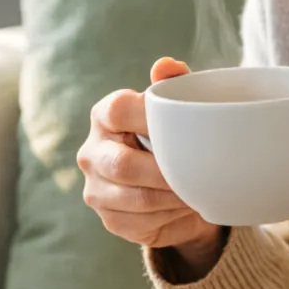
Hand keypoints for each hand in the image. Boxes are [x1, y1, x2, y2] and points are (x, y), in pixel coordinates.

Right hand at [77, 58, 227, 277]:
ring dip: (173, 197)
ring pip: (137, 198)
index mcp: (104, 116)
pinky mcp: (109, 219)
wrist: (171, 186)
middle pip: (123, 165)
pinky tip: (184, 207)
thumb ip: (174, 83)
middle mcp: (91, 152)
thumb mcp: (177, 108)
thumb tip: (166, 65)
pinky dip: (170, 216)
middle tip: (196, 171)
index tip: (182, 127)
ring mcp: (96, 189)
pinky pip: (141, 222)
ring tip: (196, 189)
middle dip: (166, 172)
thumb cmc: (172, 137)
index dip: (149, 118)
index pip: (118, 110)